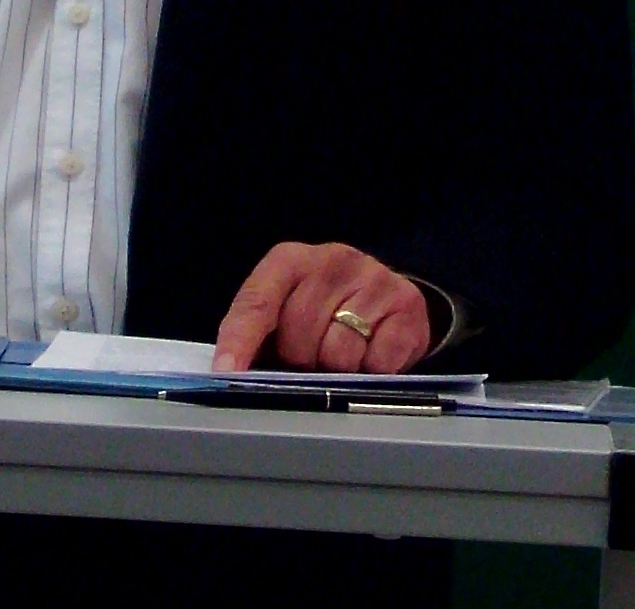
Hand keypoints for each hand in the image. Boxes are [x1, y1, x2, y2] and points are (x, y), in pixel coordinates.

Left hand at [212, 241, 432, 374]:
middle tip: (310, 357)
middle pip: (299, 333)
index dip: (240, 339)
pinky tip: (372, 353)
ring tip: (341, 354)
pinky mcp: (407, 303)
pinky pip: (378, 362)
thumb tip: (232, 375)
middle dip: (300, 359)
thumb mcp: (284, 314)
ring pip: (339, 353)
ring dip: (337, 369)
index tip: (227, 372)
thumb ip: (258, 337)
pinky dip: (372, 370)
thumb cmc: (322, 312)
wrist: (385, 298)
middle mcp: (332, 259)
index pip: (257, 300)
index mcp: (290, 260)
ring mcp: (374, 277)